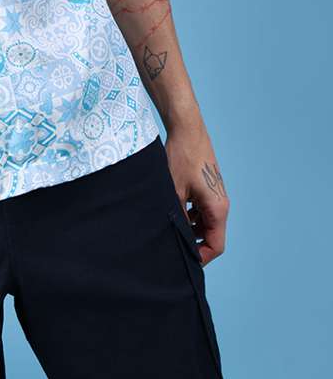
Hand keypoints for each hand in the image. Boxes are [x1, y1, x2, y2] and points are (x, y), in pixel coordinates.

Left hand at [165, 122, 229, 266]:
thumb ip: (176, 217)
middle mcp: (220, 204)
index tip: (182, 260)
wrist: (187, 129)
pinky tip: (172, 210)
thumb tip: (171, 238)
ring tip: (168, 226)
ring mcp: (215, 196)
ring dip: (189, 228)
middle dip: (193, 243)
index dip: (200, 257)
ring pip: (205, 223)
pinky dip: (189, 215)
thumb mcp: (174, 191)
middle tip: (171, 244)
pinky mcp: (207, 188)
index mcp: (217, 208)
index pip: (216, 246)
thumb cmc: (182, 157)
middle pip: (211, 236)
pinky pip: (201, 211)